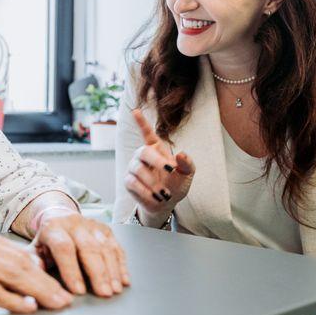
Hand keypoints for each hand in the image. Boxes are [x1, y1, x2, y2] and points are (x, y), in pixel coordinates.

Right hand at [0, 223, 73, 313]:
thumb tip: (22, 278)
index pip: (20, 253)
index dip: (44, 270)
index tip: (61, 283)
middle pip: (21, 262)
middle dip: (48, 281)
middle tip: (66, 298)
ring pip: (11, 273)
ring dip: (38, 290)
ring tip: (55, 303)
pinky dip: (10, 298)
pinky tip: (25, 306)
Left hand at [32, 212, 128, 296]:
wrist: (57, 216)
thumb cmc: (46, 241)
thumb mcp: (34, 250)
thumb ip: (34, 265)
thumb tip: (37, 282)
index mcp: (53, 228)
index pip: (64, 248)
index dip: (72, 270)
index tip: (78, 291)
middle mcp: (74, 224)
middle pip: (89, 247)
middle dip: (98, 273)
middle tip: (104, 293)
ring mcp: (92, 225)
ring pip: (105, 247)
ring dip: (112, 270)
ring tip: (115, 289)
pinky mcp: (105, 229)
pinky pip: (116, 246)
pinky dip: (122, 264)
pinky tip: (123, 280)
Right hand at [124, 109, 194, 223]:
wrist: (165, 204)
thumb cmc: (176, 184)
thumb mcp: (187, 174)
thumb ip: (187, 163)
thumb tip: (181, 154)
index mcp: (156, 148)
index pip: (147, 133)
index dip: (141, 122)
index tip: (135, 111)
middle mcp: (142, 155)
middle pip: (144, 152)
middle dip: (157, 161)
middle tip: (170, 170)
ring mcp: (133, 167)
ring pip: (138, 169)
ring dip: (154, 182)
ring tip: (165, 194)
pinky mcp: (128, 181)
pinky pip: (133, 183)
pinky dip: (146, 192)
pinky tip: (155, 197)